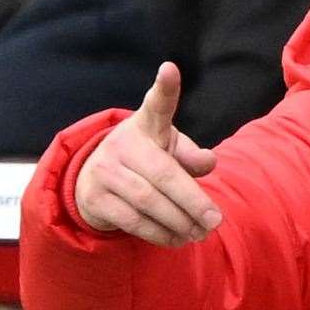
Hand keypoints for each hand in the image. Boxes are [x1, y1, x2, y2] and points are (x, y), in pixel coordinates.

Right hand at [73, 62, 222, 245]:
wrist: (95, 180)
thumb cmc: (146, 161)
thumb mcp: (170, 151)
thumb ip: (190, 155)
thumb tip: (209, 162)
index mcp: (146, 125)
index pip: (156, 104)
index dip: (165, 87)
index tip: (170, 69)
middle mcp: (121, 144)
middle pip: (163, 175)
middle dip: (192, 201)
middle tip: (215, 222)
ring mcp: (104, 171)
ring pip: (147, 202)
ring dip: (178, 222)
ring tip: (198, 234)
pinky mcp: (94, 198)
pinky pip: (132, 221)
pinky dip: (159, 233)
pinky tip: (177, 239)